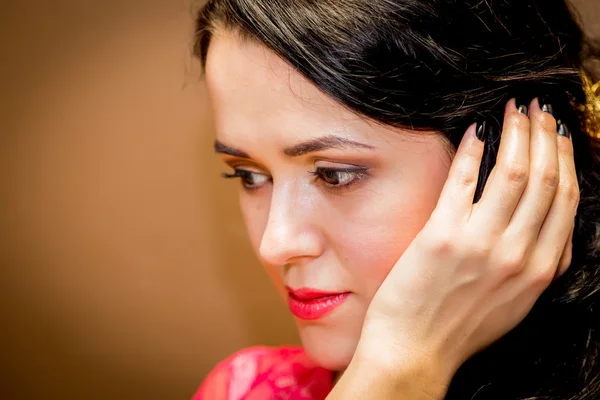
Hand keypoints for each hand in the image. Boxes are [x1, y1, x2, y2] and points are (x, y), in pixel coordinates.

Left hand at [356, 98, 578, 389]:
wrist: (416, 350)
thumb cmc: (461, 327)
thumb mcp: (516, 302)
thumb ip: (536, 264)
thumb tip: (548, 225)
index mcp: (541, 269)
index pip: (568, 200)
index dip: (566, 159)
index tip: (559, 135)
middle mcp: (518, 253)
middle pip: (545, 179)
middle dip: (544, 136)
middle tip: (538, 109)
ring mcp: (480, 243)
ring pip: (513, 172)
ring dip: (516, 133)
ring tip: (512, 110)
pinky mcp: (441, 235)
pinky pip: (464, 180)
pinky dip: (473, 150)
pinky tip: (476, 130)